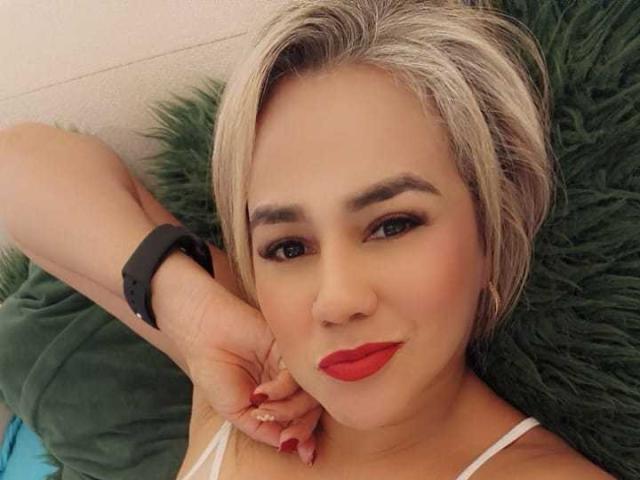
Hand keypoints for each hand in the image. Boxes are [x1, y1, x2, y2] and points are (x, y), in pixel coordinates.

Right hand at [168, 277, 322, 465]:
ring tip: (263, 409)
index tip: (303, 453)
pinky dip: (281, 390)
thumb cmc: (214, 371)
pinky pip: (297, 375)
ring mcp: (289, 365)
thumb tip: (290, 447)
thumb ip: (262, 429)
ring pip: (308, 395)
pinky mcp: (288, 348)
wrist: (203, 336)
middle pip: (311, 409)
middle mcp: (287, 381)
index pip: (302, 419)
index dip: (305, 437)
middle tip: (287, 436)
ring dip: (288, 411)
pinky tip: (261, 392)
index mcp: (277, 397)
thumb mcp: (236, 412)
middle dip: (302, 428)